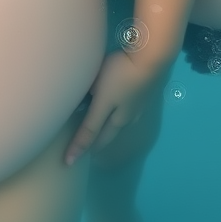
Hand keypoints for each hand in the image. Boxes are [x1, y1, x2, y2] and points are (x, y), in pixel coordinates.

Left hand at [64, 50, 167, 164]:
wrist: (152, 59)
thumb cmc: (120, 75)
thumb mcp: (100, 93)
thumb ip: (89, 107)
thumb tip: (78, 114)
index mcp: (113, 118)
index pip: (92, 135)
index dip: (79, 147)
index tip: (68, 162)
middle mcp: (127, 116)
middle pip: (109, 133)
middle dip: (97, 143)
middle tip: (87, 151)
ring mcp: (138, 105)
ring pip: (121, 123)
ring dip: (110, 131)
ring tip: (102, 134)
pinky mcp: (146, 93)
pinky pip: (131, 111)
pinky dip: (122, 117)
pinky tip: (123, 111)